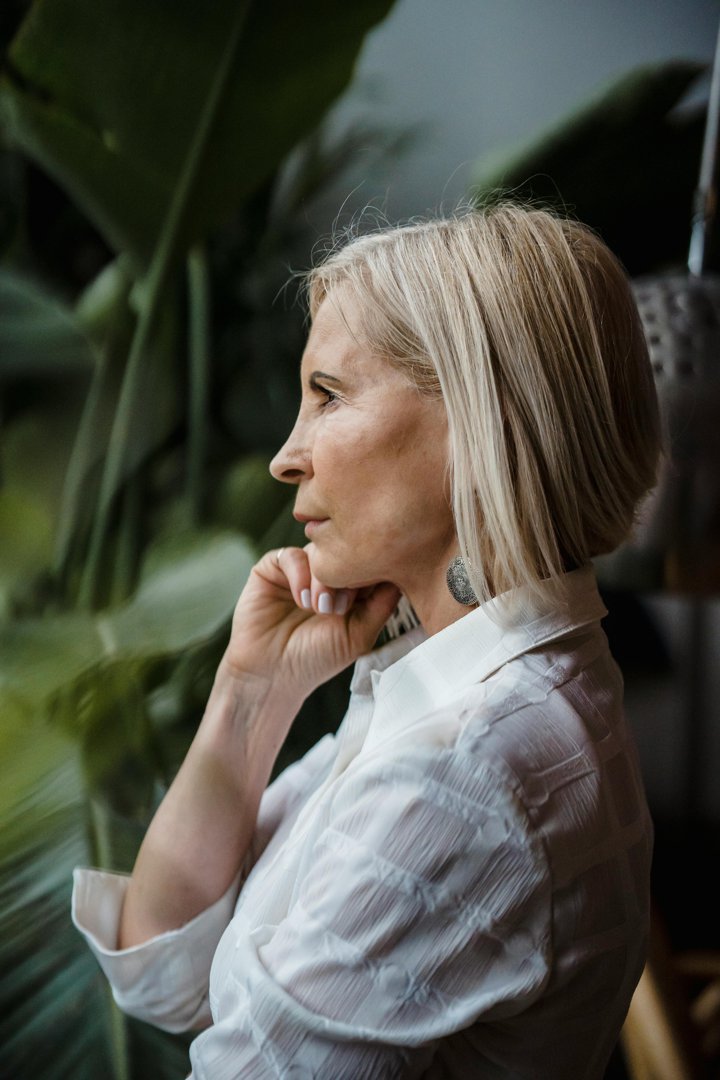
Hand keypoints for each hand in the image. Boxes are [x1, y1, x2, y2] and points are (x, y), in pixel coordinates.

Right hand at [221, 547, 400, 702]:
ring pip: (319, 551)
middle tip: (343, 606)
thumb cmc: (316, 659)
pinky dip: (300, 575)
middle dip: (348, 574)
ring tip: (321, 610)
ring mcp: (299, 570)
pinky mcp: (271, 569)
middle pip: (345, 551)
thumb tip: (402, 575)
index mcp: (349, 588)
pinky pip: (291, 555)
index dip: (373, 570)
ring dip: (323, 578)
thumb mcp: (360, 634)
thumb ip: (382, 604)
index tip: (371, 591)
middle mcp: (325, 574)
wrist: (272, 675)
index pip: (369, 561)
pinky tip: (302, 601)